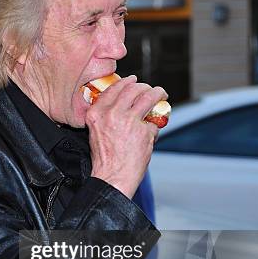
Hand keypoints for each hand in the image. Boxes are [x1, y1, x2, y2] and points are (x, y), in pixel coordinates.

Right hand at [86, 76, 167, 197]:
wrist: (112, 177)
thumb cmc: (104, 160)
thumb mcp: (96, 132)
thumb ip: (106, 116)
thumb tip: (123, 105)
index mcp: (97, 114)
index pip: (114, 88)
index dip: (126, 82)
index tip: (133, 80)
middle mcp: (112, 114)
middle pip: (133, 89)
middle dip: (144, 86)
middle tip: (151, 89)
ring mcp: (130, 121)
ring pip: (148, 97)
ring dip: (158, 93)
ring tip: (161, 95)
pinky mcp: (145, 131)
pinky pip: (155, 121)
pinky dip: (157, 122)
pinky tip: (156, 125)